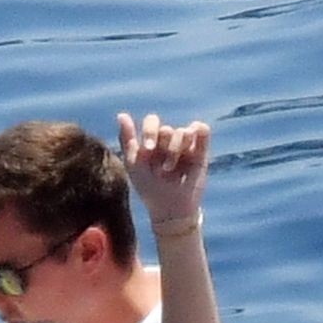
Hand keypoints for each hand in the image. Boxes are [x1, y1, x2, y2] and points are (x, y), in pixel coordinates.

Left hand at [117, 111, 209, 225]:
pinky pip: (201, 130)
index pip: (153, 122)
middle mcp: (169, 141)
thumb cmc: (149, 189)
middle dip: (164, 150)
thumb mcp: (133, 165)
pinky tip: (192, 143)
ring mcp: (185, 145)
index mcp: (153, 141)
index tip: (148, 149)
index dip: (150, 131)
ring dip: (177, 151)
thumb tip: (121, 114)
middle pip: (167, 130)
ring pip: (184, 132)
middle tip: (162, 170)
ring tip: (172, 169)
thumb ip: (127, 140)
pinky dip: (198, 131)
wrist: (169, 209)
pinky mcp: (200, 151)